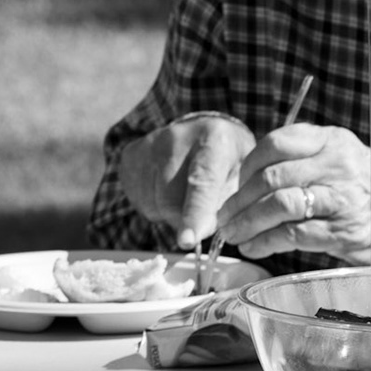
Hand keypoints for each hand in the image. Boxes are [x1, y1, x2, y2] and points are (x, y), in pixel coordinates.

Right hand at [116, 114, 255, 250]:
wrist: (200, 130)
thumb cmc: (227, 161)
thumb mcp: (241, 178)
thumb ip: (225, 206)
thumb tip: (201, 232)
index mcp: (212, 140)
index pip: (201, 182)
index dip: (195, 214)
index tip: (188, 240)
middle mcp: (174, 138)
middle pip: (170, 200)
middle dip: (185, 221)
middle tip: (202, 216)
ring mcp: (148, 146)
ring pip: (153, 204)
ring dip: (169, 214)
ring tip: (184, 194)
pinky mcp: (130, 156)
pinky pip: (139, 200)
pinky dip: (155, 206)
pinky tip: (167, 189)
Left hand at [215, 124, 370, 263]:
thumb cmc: (356, 187)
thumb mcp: (335, 157)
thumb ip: (298, 157)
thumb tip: (245, 178)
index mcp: (330, 141)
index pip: (276, 143)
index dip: (247, 165)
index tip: (234, 182)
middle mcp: (337, 166)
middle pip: (271, 178)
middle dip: (239, 199)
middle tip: (223, 215)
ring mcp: (342, 200)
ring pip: (280, 206)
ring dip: (248, 222)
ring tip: (233, 232)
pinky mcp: (343, 232)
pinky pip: (294, 235)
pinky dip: (266, 242)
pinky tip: (254, 245)